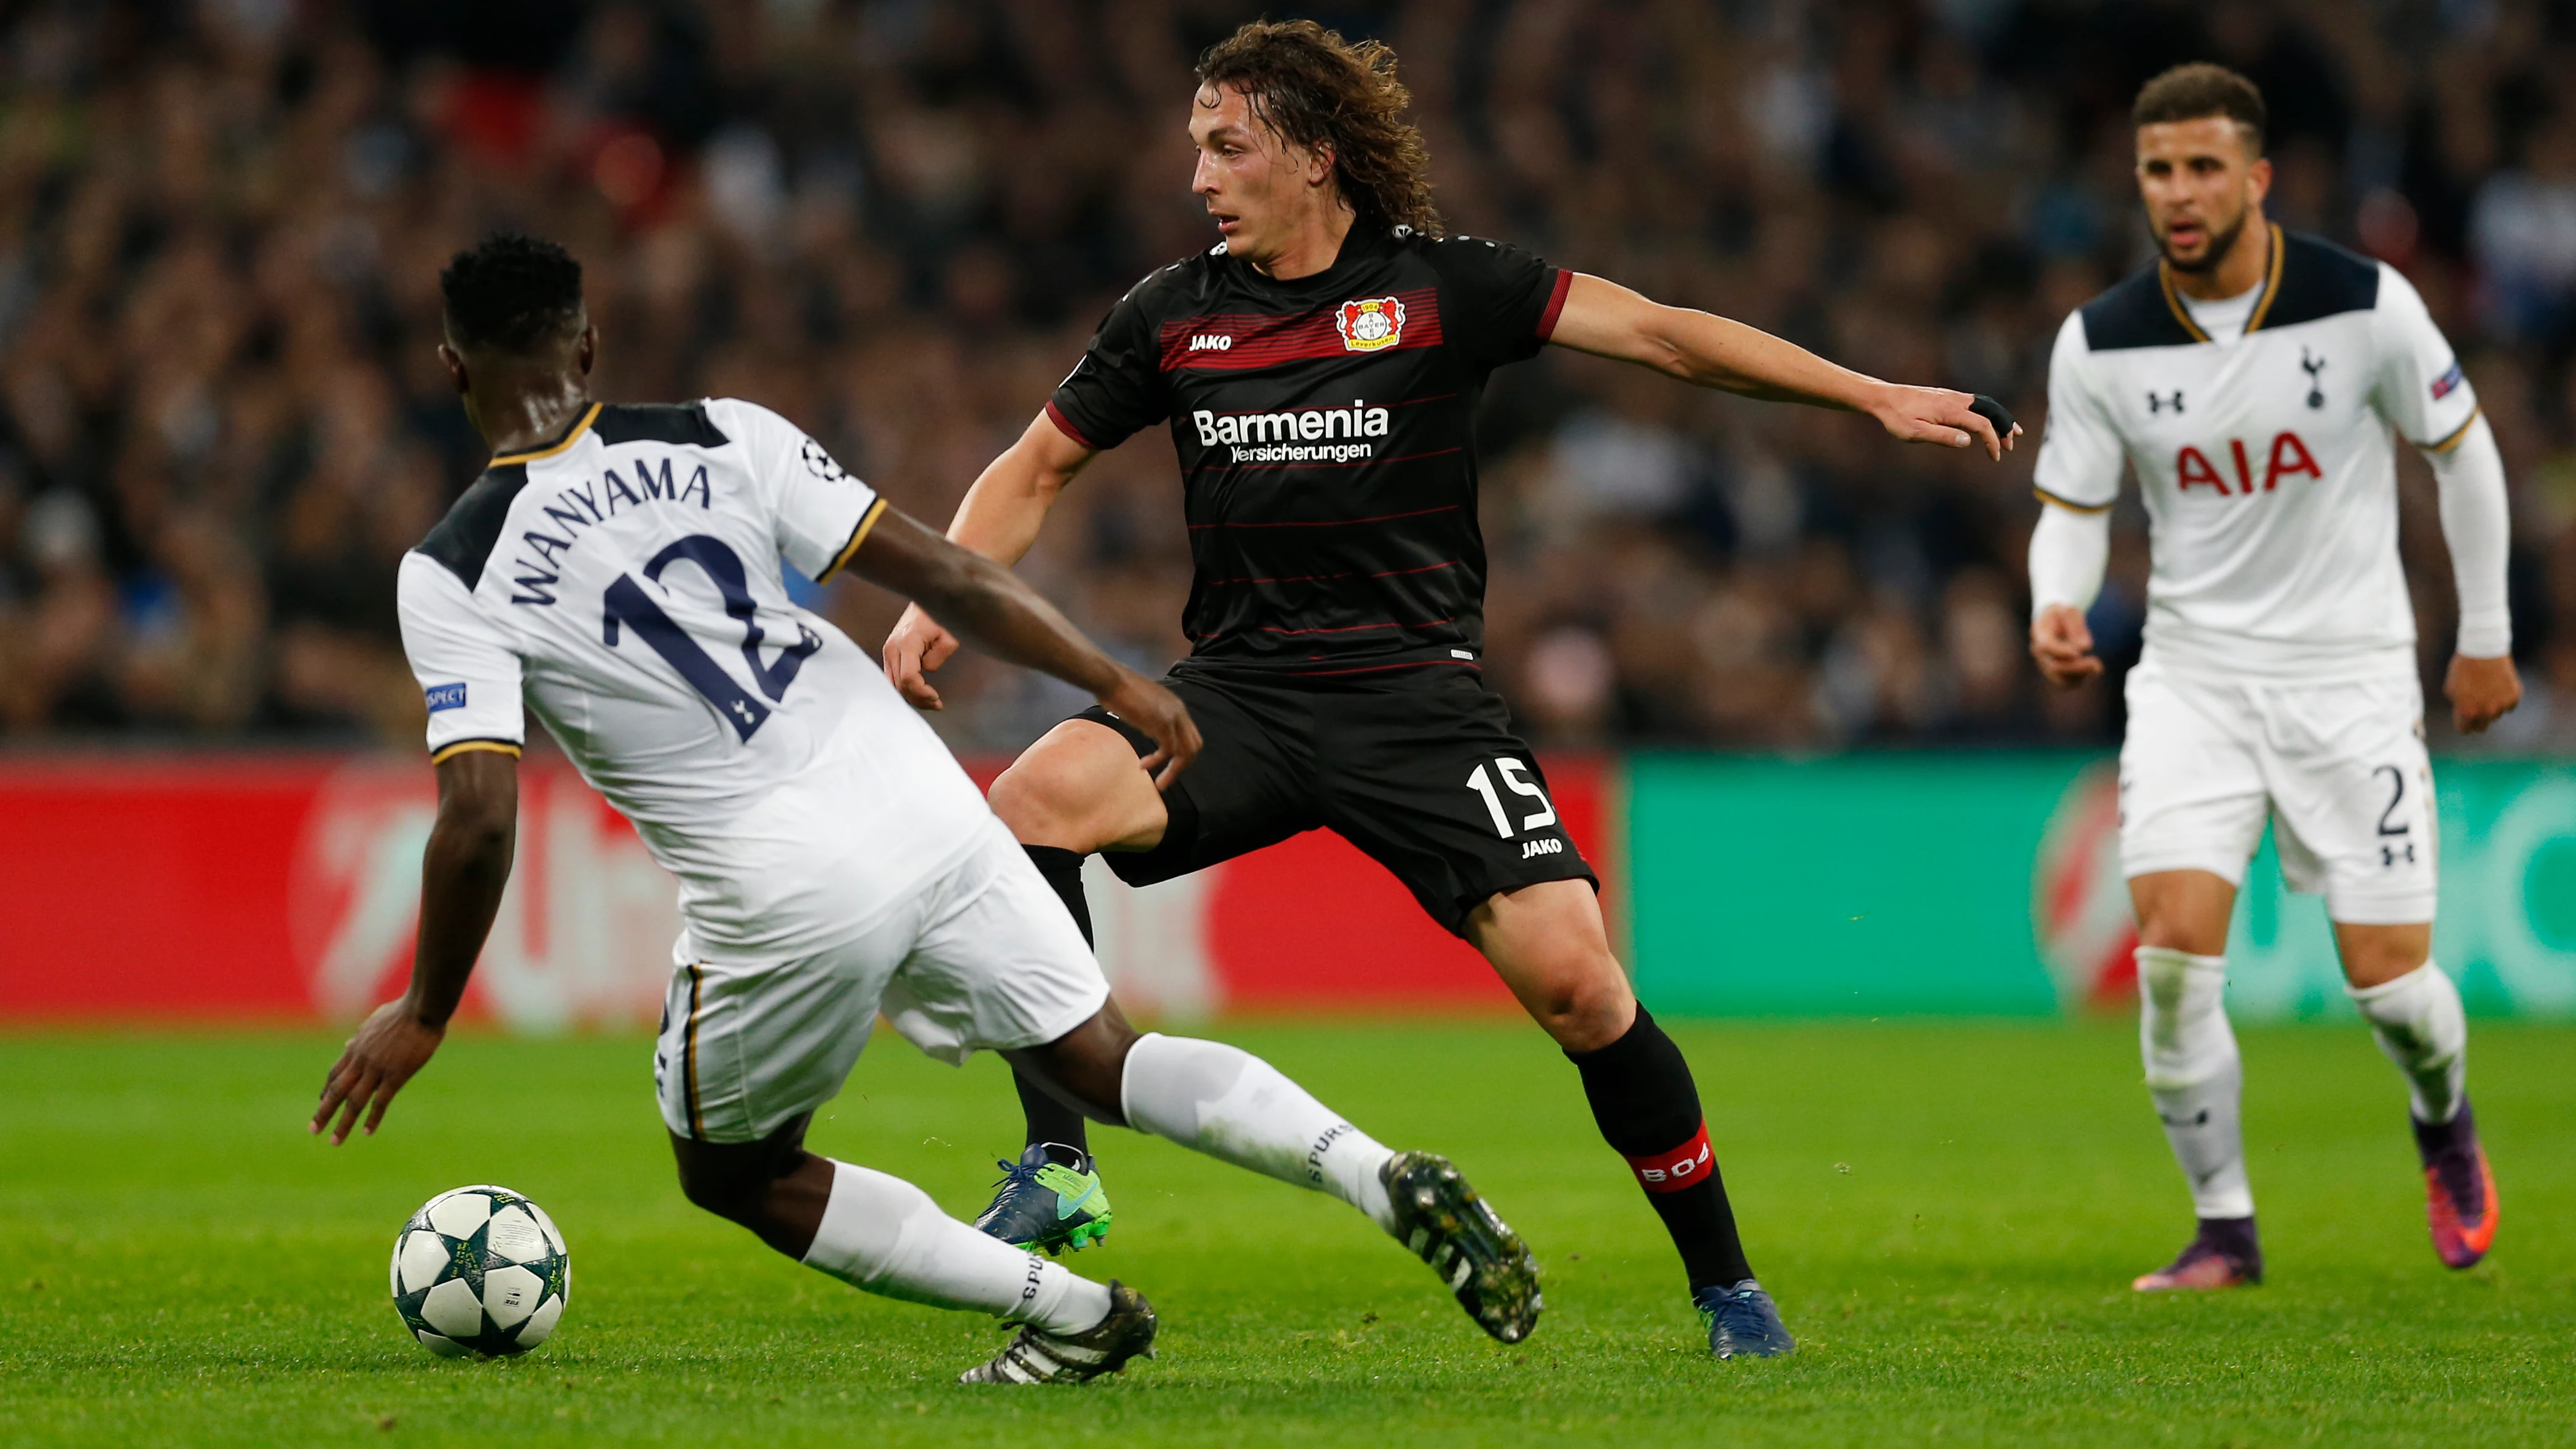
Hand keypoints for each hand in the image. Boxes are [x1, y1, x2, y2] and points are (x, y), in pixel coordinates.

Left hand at [311, 999, 444, 1144]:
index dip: (327, 1089)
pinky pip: (380, 1101)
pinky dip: (372, 1118)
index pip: (335, 1073)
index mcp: (357, 1047)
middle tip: (313, 1129)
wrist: (422, 1009)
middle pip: (337, 1090)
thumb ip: (361, 1035)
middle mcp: (361, 1060)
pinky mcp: (396, 1075)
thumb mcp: (375, 1021)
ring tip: (335, 1141)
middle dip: (324, 1112)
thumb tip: (349, 1044)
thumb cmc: (404, 1011)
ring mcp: (377, 1068)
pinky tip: (366, 1132)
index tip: (321, 1102)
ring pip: (354, 1101)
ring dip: (343, 1122)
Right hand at [883, 602, 961, 710]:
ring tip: (931, 701)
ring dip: (911, 696)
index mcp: (907, 643)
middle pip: (899, 685)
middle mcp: (893, 647)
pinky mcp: (889, 652)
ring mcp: (888, 650)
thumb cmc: (940, 616)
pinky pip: (893, 677)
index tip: (937, 697)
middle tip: (937, 704)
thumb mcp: (948, 638)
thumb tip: (925, 671)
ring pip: (893, 684)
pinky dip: (905, 688)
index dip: (922, 693)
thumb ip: (936, 658)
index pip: (909, 678)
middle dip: (918, 699)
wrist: (926, 598)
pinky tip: (919, 693)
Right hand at [1098, 668, 1200, 789]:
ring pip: (1185, 751)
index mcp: (1176, 706)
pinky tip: (1144, 766)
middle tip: (1165, 777)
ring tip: (1160, 783)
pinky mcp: (1163, 723)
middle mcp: (1180, 711)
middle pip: (1194, 745)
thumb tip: (1148, 729)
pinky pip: (1171, 750)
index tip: (1162, 762)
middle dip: (1181, 765)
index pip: (1189, 735)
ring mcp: (1173, 717)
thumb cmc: (1117, 690)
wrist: (1109, 679)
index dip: (1180, 753)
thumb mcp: (1141, 705)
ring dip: (1173, 771)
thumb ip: (1150, 717)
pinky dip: (1161, 763)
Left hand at [1867, 384, 2022, 459]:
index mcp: (1951, 410)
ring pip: (1985, 404)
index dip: (1993, 440)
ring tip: (2010, 431)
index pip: (1982, 425)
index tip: (1996, 456)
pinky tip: (1988, 420)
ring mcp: (1953, 396)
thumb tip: (1968, 441)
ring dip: (2000, 418)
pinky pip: (1976, 402)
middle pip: (1991, 410)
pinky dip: (1988, 412)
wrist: (1885, 398)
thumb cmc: (1898, 417)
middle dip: (2005, 427)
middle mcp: (1956, 400)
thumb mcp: (1916, 433)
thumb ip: (1943, 436)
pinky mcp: (1948, 396)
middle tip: (2012, 444)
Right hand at [2030, 603, 2102, 688]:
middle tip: (2097, 664)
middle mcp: (2039, 652)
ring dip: (2081, 675)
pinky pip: (2067, 682)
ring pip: (2061, 680)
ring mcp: (2046, 664)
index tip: (2078, 653)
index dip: (2061, 651)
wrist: (2052, 621)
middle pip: (2054, 667)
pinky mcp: (2055, 671)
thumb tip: (2085, 647)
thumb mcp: (2070, 612)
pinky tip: (2095, 669)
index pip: (2046, 646)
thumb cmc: (2062, 614)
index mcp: (2039, 633)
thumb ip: (2077, 627)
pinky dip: (2081, 678)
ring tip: (2097, 667)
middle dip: (2076, 667)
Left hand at [2446, 653, 2520, 734]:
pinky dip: (2504, 699)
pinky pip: (2509, 705)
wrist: (2483, 650)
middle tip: (2475, 709)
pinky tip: (2498, 686)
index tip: (2463, 719)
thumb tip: (2464, 715)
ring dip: (2491, 707)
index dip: (2462, 723)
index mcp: (2468, 712)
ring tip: (2486, 689)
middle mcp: (2487, 712)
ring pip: (2496, 715)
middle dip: (2476, 720)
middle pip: (2482, 727)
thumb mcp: (2451, 688)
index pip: (2465, 729)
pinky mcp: (2515, 696)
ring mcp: (2503, 705)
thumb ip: (2458, 705)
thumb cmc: (2463, 668)